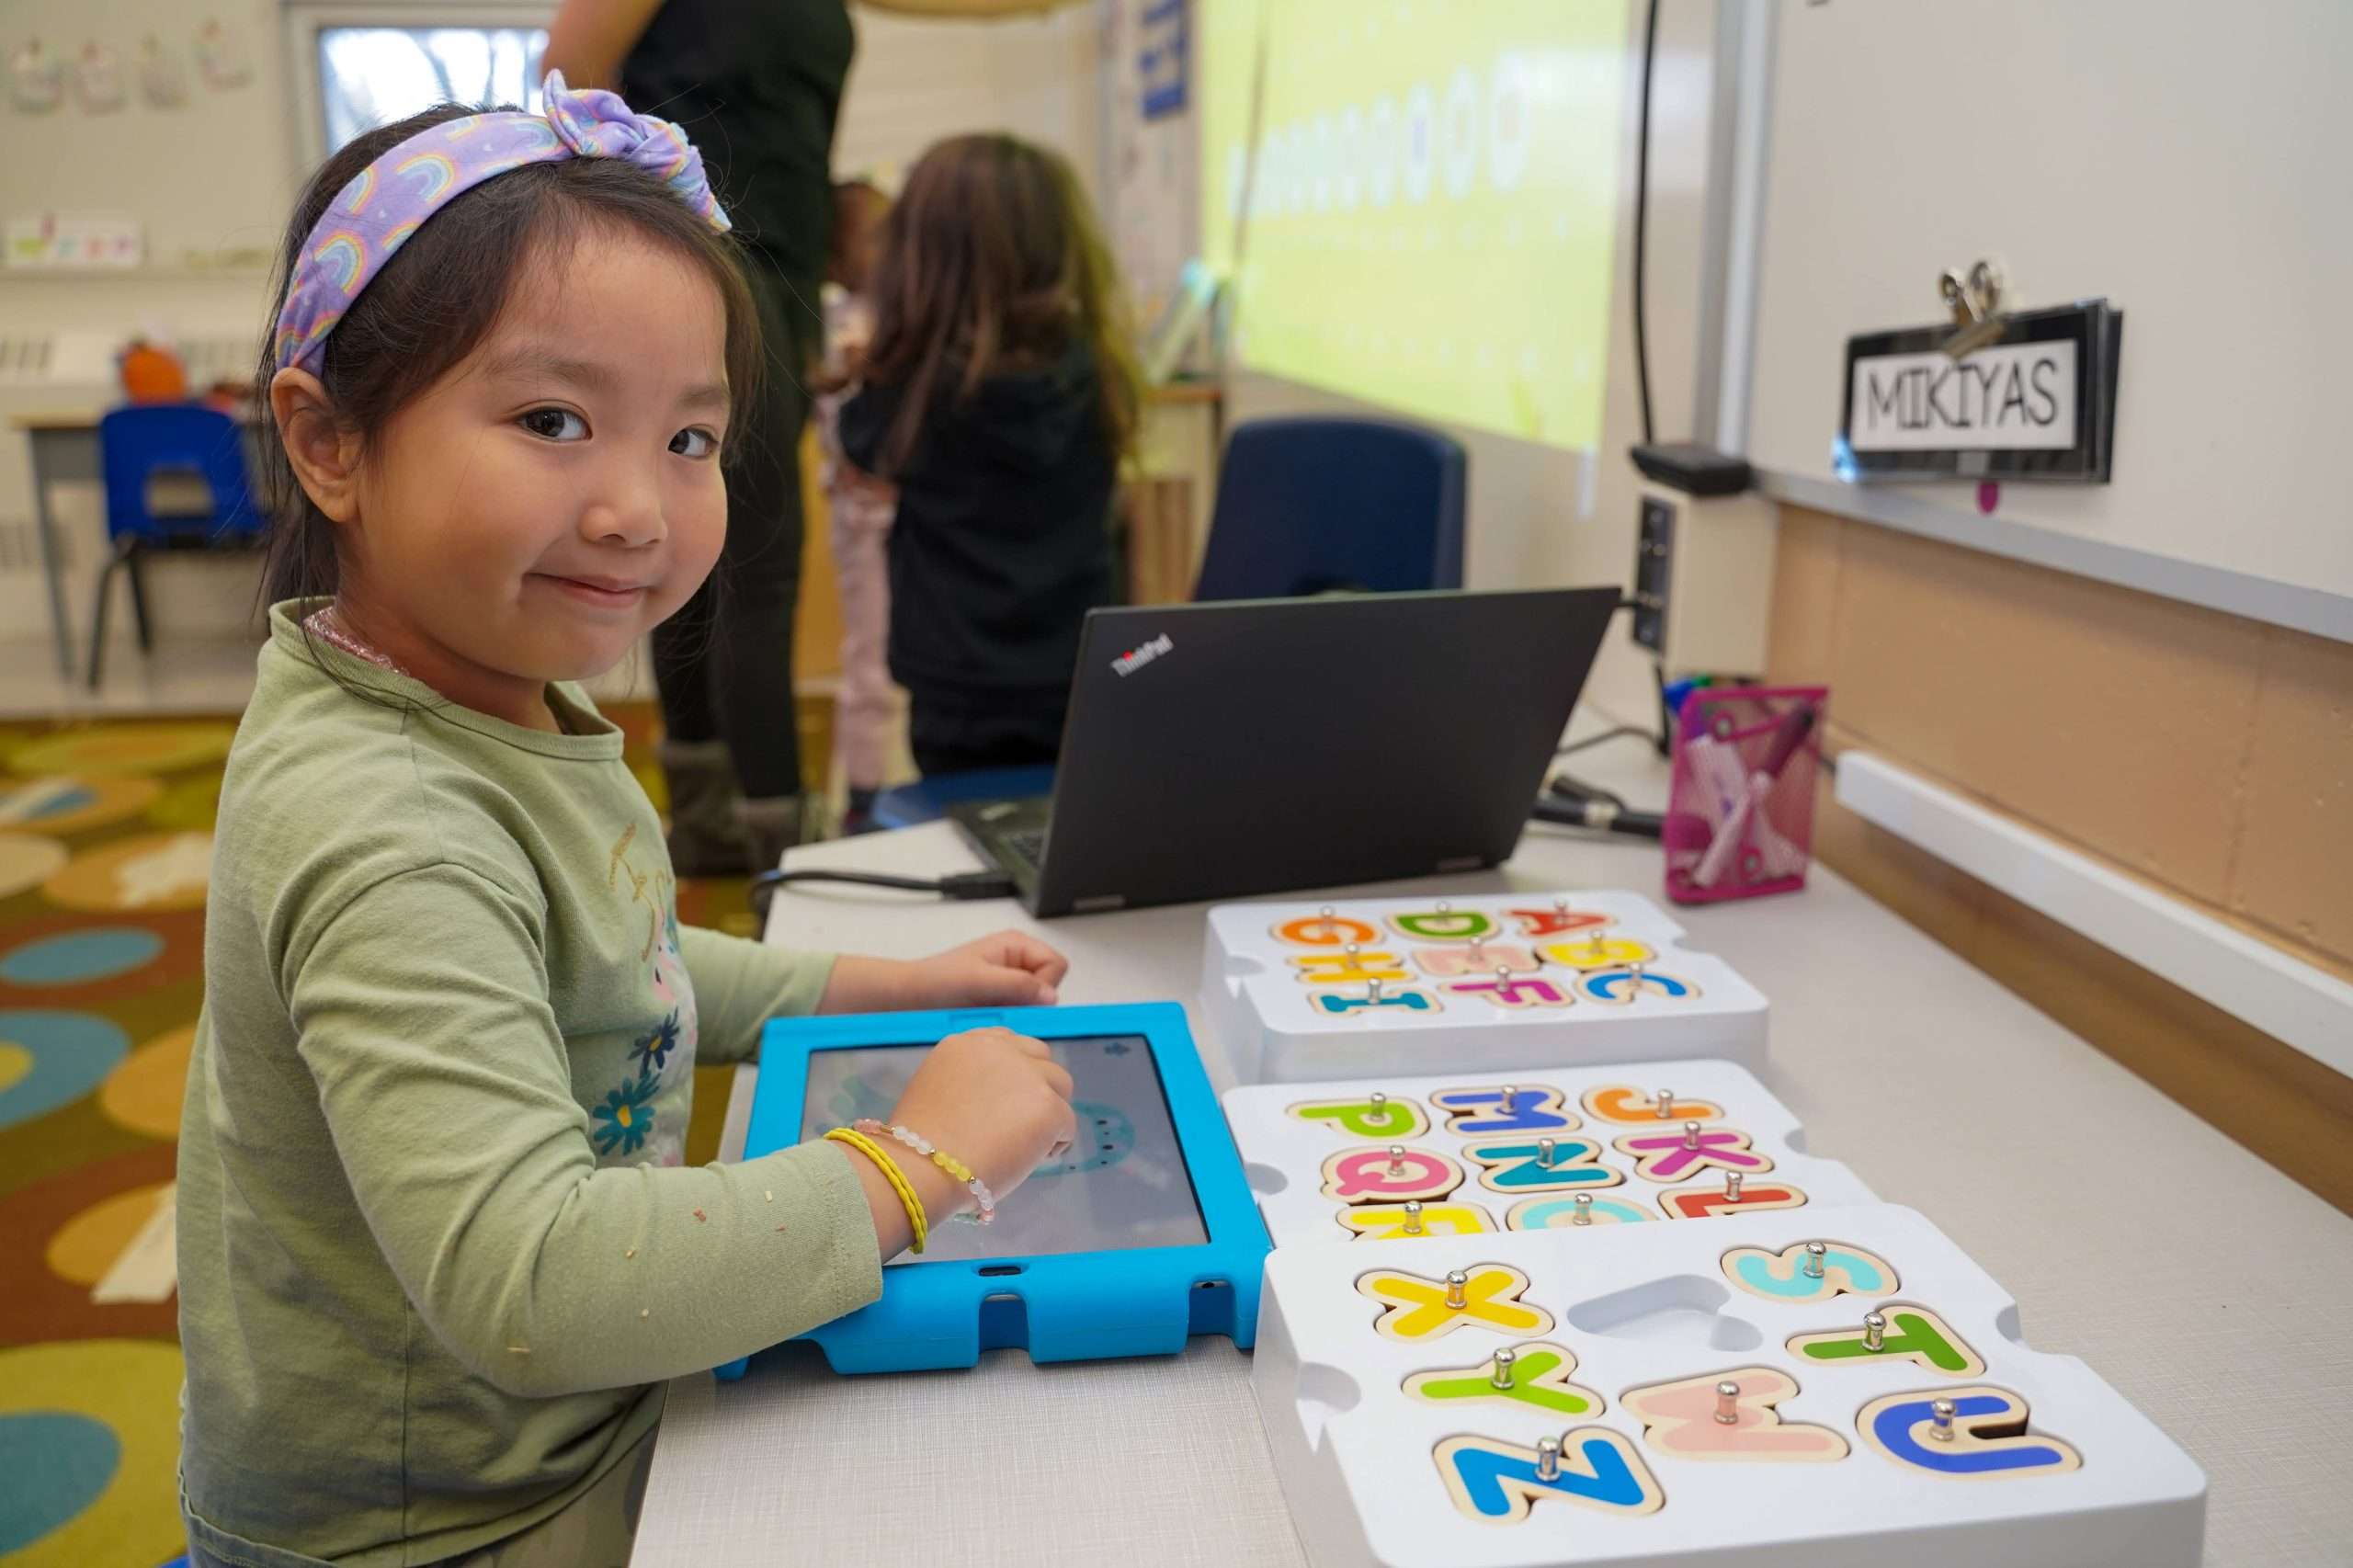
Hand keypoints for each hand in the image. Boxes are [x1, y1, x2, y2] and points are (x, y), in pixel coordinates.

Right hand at [887, 1026, 1075, 1208]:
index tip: (1006, 1100)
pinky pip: (1067, 1124)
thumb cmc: (919, 1146)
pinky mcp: (1048, 1105)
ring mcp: (1027, 1075)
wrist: (923, 1169)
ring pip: (1060, 1085)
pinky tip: (1031, 1161)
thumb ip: (970, 1083)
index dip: (1013, 1073)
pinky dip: (1055, 1144)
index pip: (1008, 1043)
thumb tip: (998, 1101)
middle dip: (1036, 1087)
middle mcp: (1000, 1048)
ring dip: (1049, 1112)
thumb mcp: (937, 1092)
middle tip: (1020, 1123)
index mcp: (967, 1043)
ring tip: (1026, 1145)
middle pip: (1040, 1058)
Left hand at [896, 930, 1068, 1007]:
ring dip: (1017, 1012)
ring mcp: (1010, 979)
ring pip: (1035, 1002)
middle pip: (1048, 985)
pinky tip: (986, 1018)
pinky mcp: (1000, 998)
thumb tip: (1052, 997)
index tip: (1019, 1000)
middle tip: (1000, 1007)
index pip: (1056, 964)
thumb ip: (1017, 985)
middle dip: (1029, 1002)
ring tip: (989, 1013)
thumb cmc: (939, 982)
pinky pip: (1019, 1012)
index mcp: (1017, 944)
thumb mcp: (979, 980)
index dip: (1044, 985)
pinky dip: (1007, 1018)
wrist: (909, 996)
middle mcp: (1018, 959)